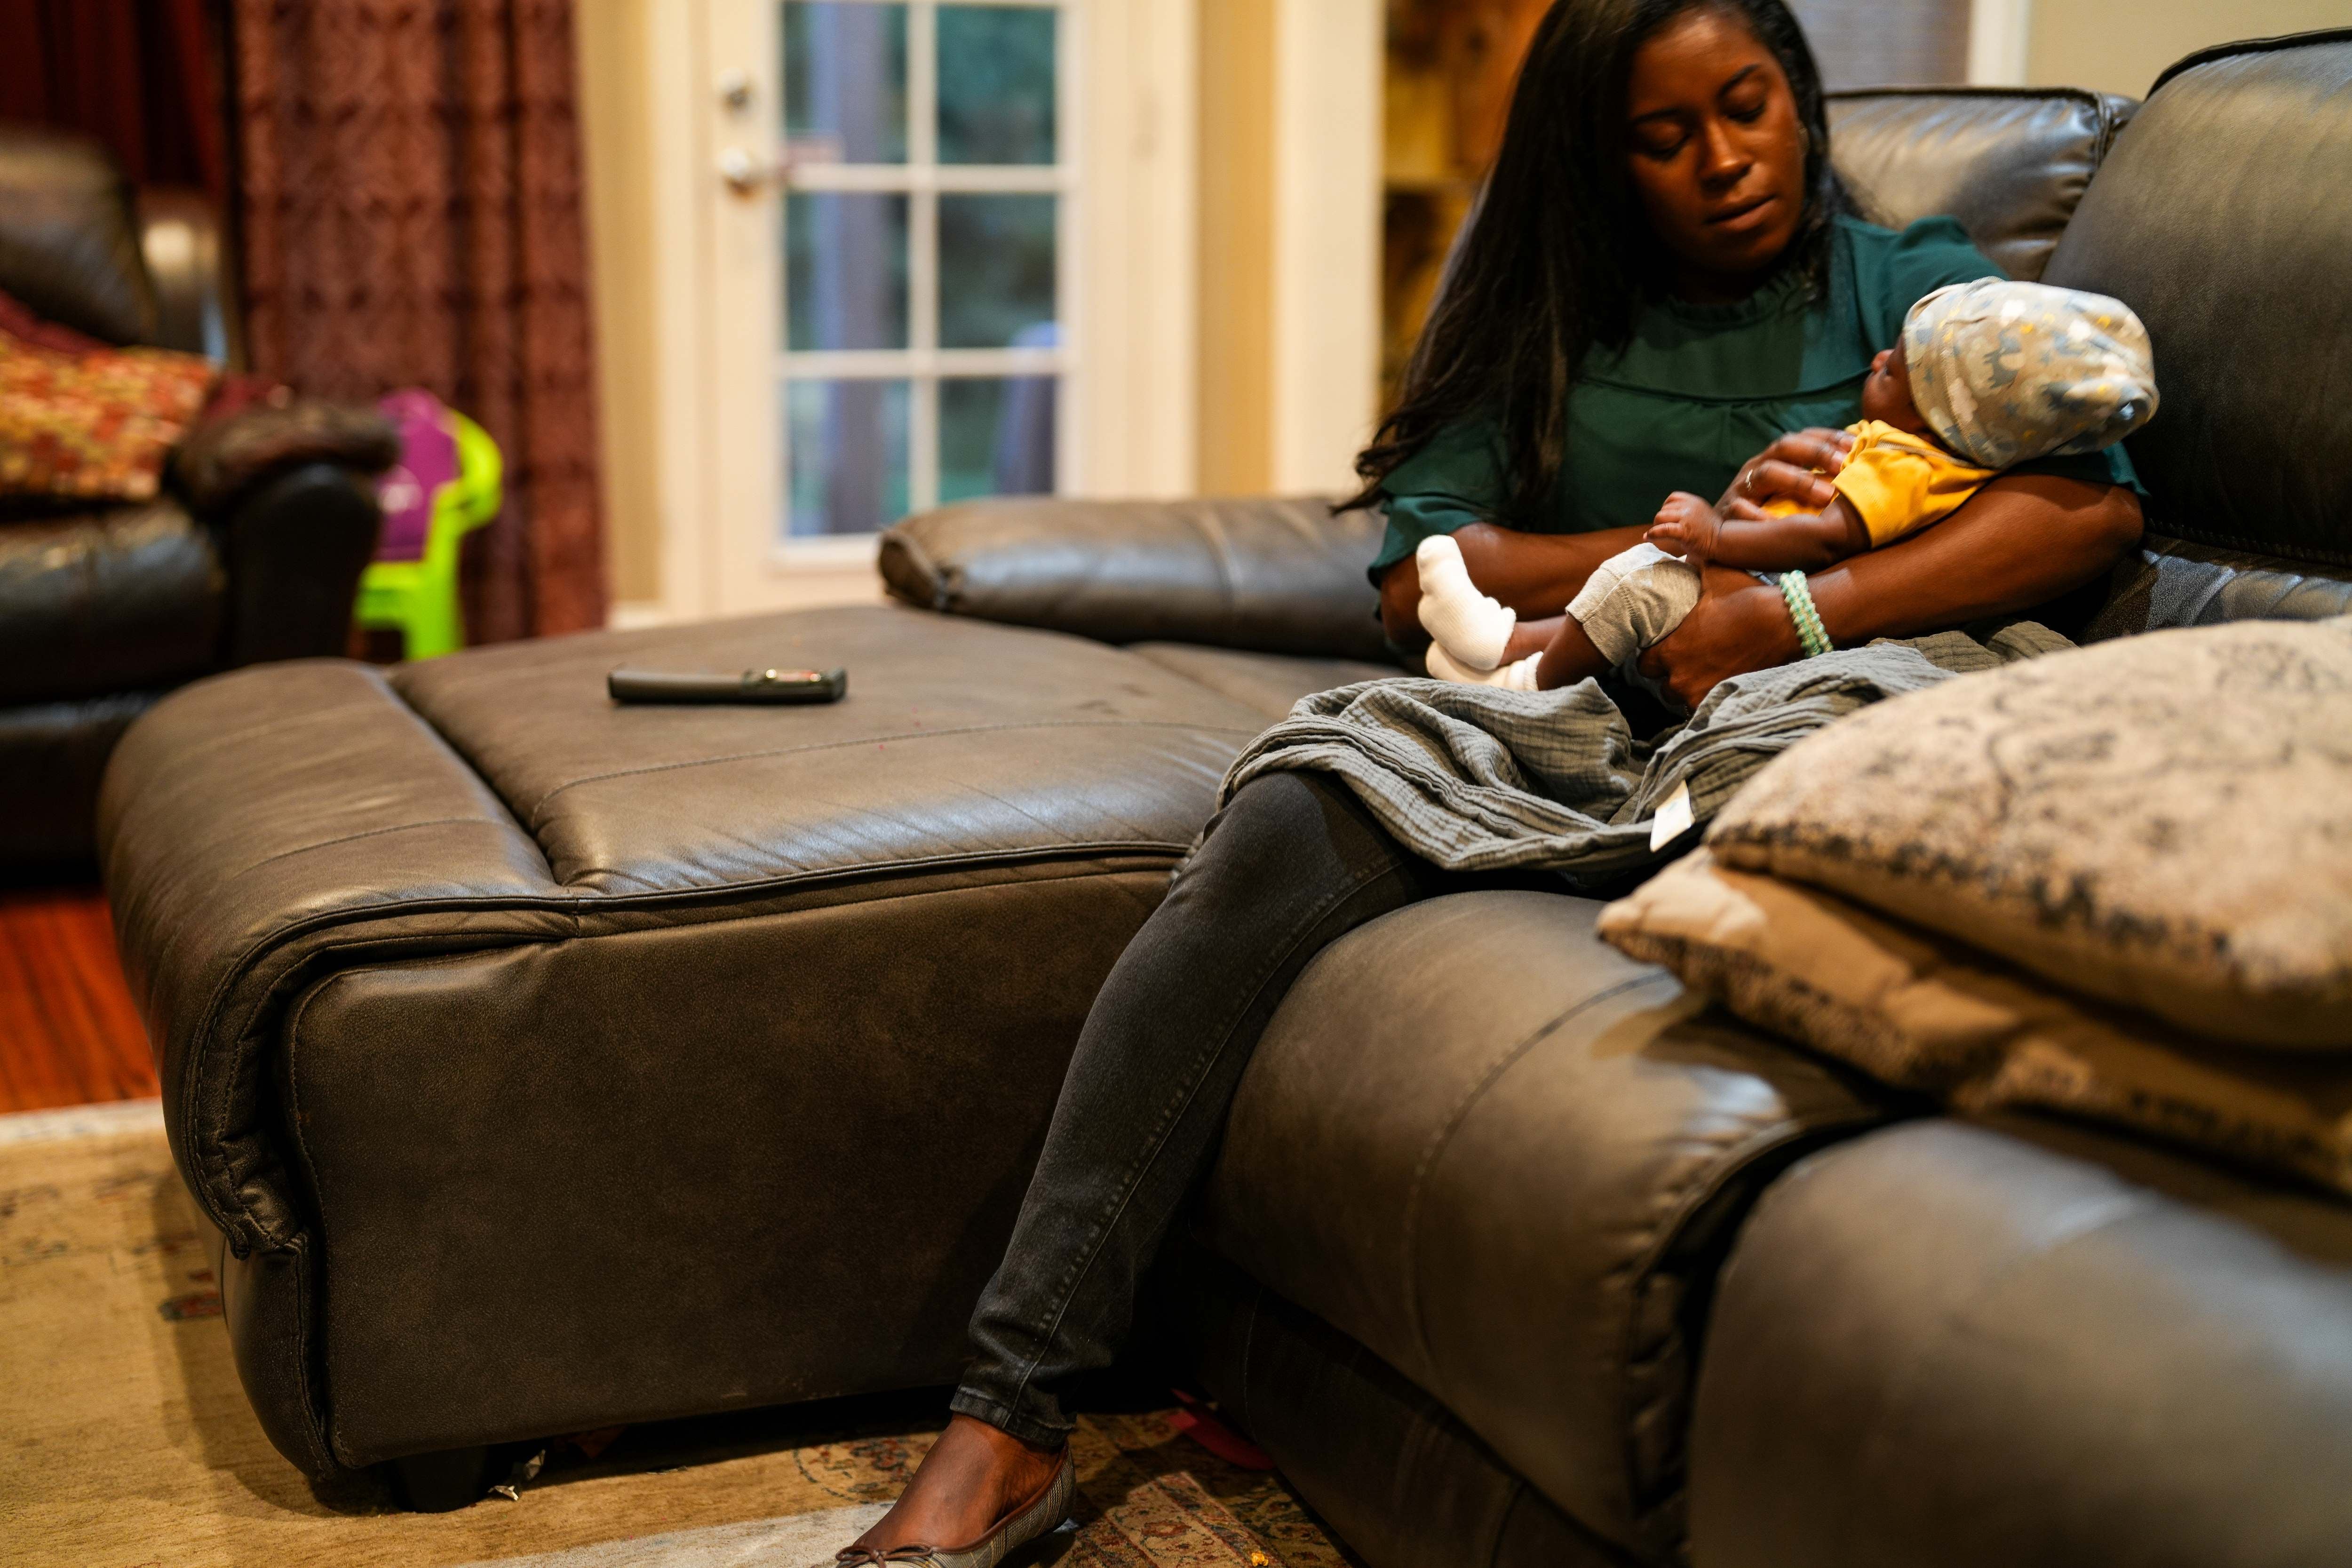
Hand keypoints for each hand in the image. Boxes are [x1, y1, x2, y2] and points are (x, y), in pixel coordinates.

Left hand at [1637, 571, 1801, 711]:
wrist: (1784, 623)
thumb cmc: (1746, 598)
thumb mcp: (1715, 575)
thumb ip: (1692, 564)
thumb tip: (1683, 545)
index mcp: (1670, 648)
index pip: (1643, 662)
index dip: (1653, 655)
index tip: (1666, 647)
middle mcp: (1679, 676)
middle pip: (1660, 684)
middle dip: (1669, 674)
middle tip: (1685, 660)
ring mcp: (1698, 692)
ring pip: (1679, 697)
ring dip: (1687, 687)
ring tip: (1702, 671)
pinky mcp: (1719, 701)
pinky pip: (1700, 707)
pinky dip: (1706, 696)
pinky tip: (1717, 680)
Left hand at [1646, 491, 1722, 566]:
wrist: (1723, 542)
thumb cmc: (1711, 532)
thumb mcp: (1701, 513)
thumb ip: (1687, 511)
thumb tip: (1668, 515)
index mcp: (1694, 501)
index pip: (1672, 498)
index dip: (1666, 507)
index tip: (1667, 518)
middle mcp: (1689, 507)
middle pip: (1664, 509)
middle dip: (1661, 520)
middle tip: (1662, 530)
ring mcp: (1687, 518)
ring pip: (1660, 516)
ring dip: (1656, 526)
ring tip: (1657, 534)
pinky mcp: (1684, 531)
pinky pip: (1663, 529)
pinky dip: (1653, 533)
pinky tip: (1648, 537)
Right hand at [1720, 428, 1852, 514]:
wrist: (1718, 535)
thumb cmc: (1766, 512)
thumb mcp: (1790, 490)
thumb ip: (1816, 477)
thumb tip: (1856, 468)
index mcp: (1774, 458)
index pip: (1804, 437)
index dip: (1830, 438)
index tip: (1856, 446)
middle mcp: (1757, 467)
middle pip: (1785, 447)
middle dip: (1817, 453)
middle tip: (1844, 466)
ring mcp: (1741, 488)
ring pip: (1767, 473)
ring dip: (1798, 481)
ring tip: (1826, 496)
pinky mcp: (1728, 513)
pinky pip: (1741, 510)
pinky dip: (1759, 516)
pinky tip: (1782, 524)